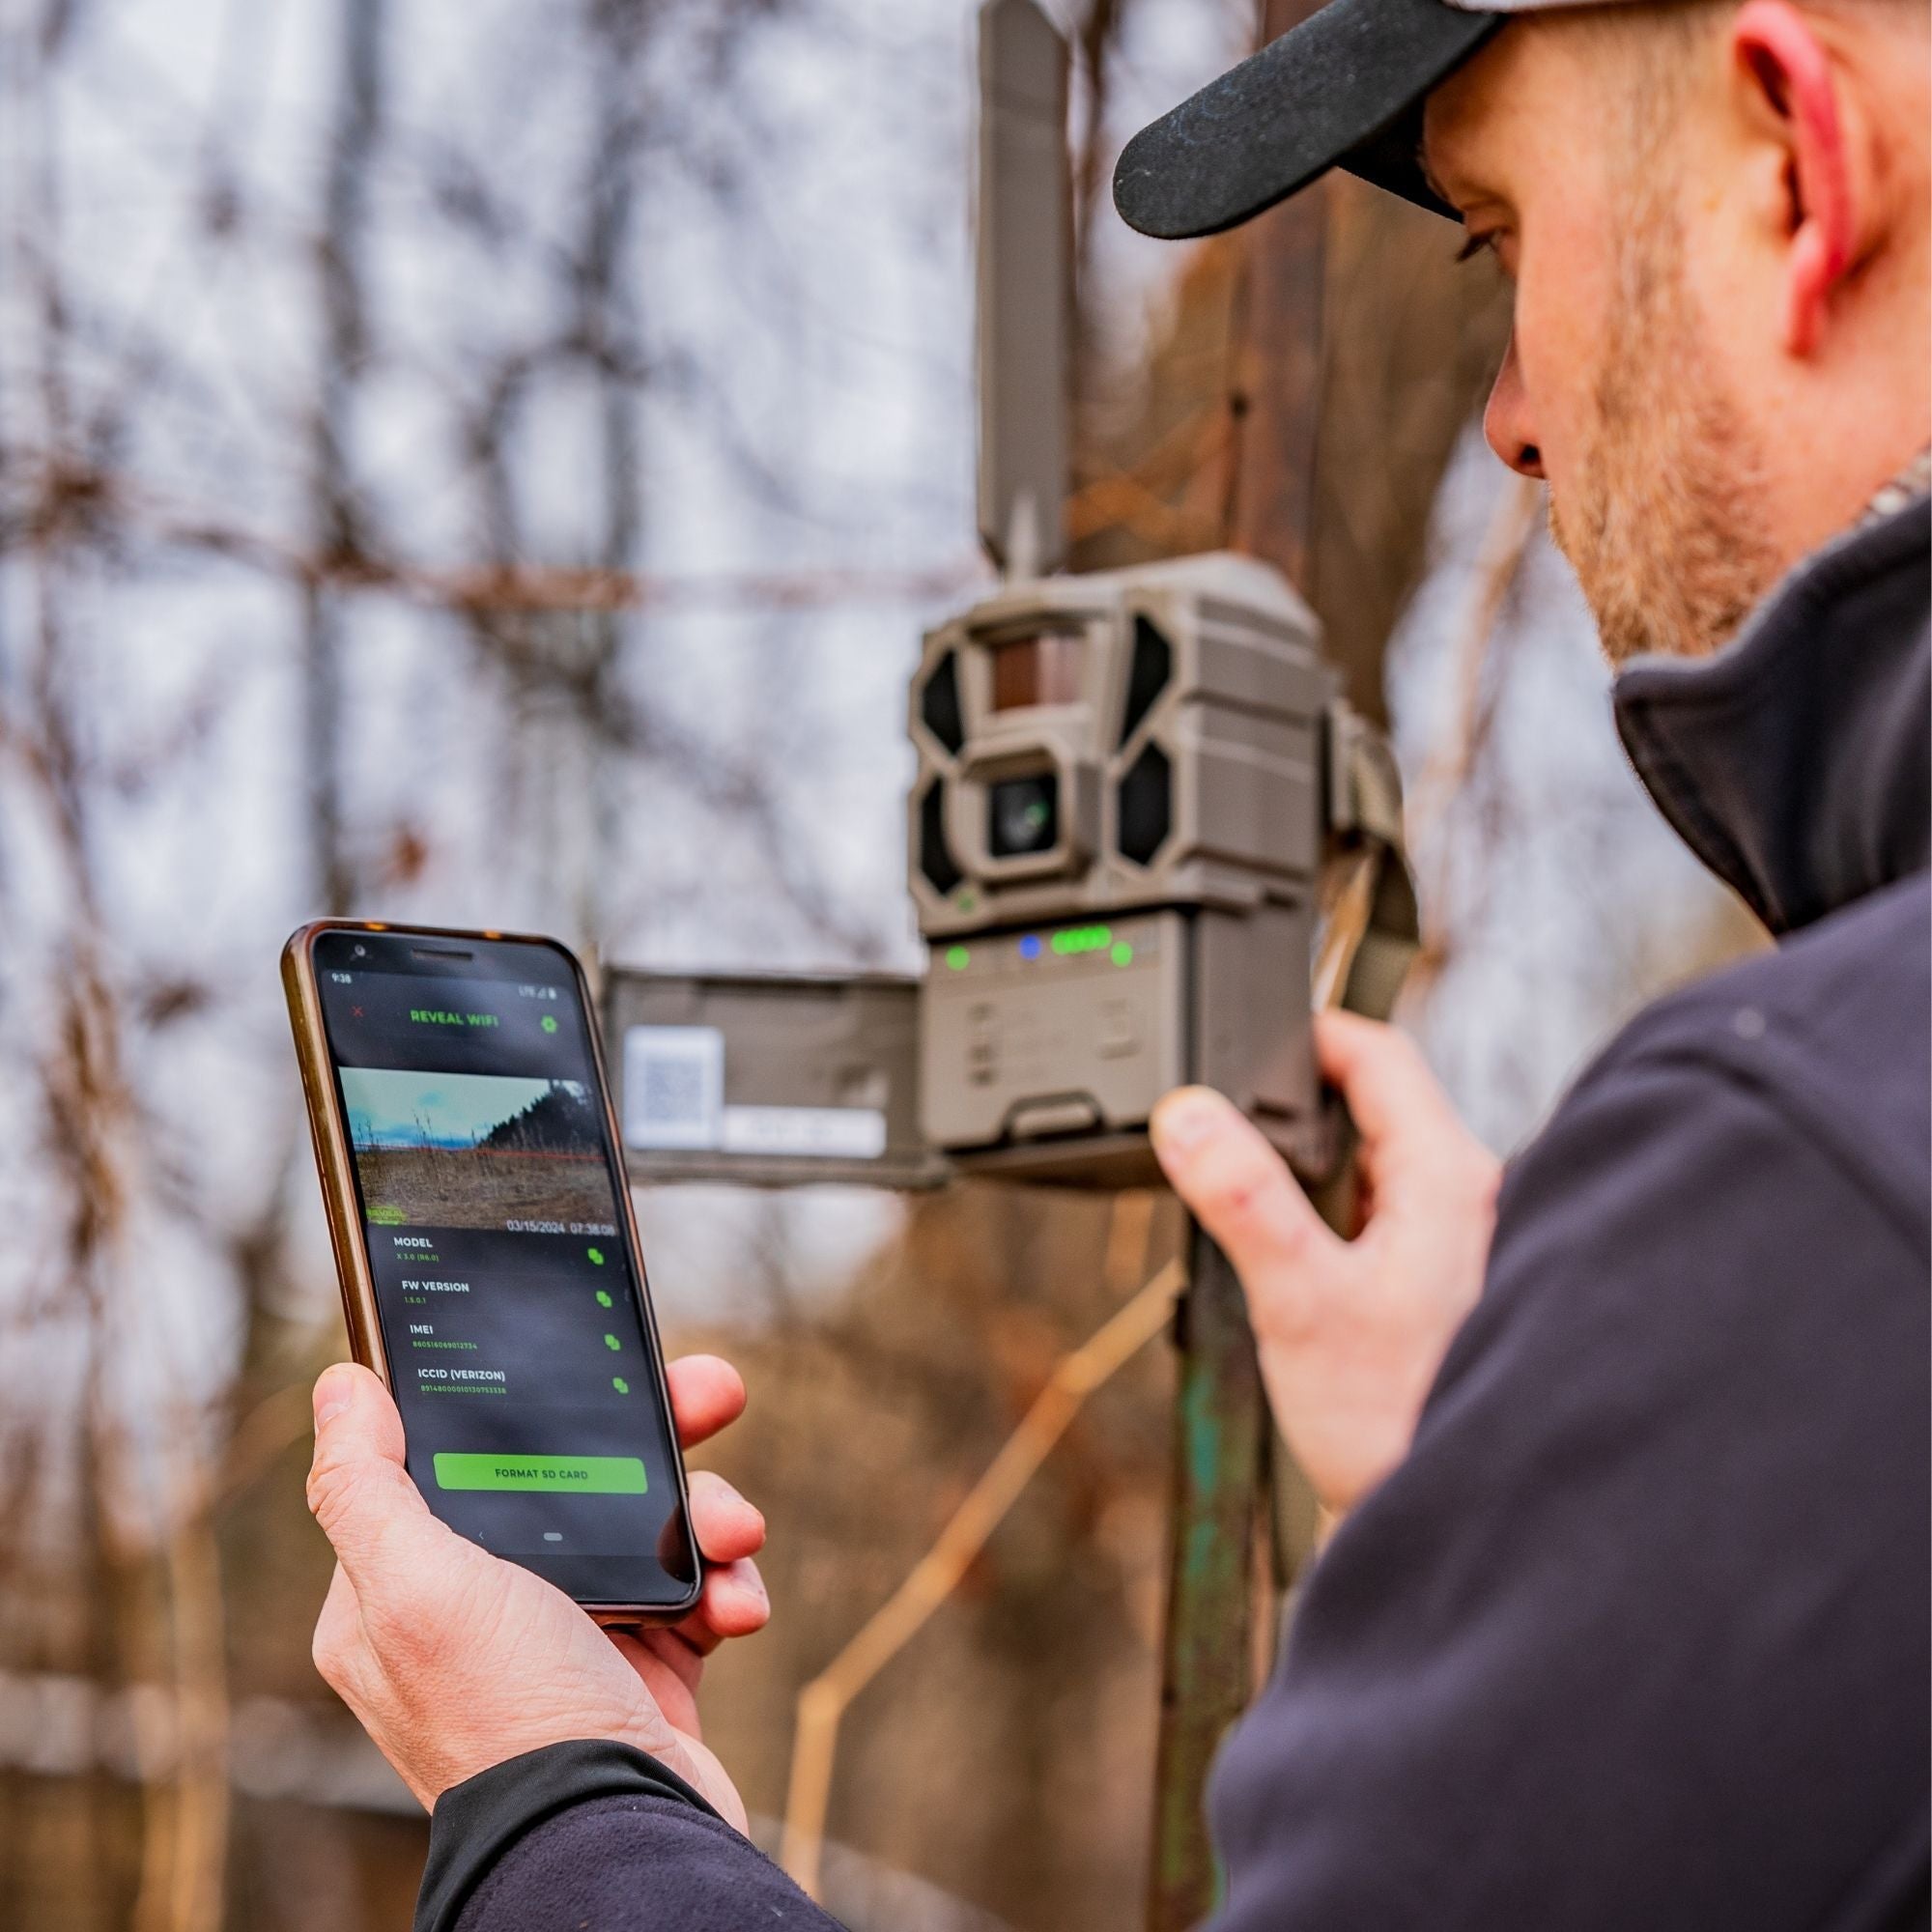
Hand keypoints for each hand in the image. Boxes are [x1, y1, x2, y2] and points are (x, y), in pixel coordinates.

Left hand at [305, 1356, 766, 1822]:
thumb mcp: (418, 1589)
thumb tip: (339, 1387)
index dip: (530, 1402)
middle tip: (710, 1396)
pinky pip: (694, 1589)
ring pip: (646, 1524)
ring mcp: (567, 1638)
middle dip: (654, 1441)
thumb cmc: (509, 1719)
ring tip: (734, 1533)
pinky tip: (735, 1604)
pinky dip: (725, 1587)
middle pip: (572, 1478)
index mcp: (406, 1588)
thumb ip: (366, 1487)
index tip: (594, 1363)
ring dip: (705, 1515)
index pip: (466, 1455)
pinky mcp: (642, 1667)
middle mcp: (482, 1610)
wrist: (619, 1839)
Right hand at [1151, 1011, 1499, 1513]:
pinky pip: (1386, 1216)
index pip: (1380, 1054)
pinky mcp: (1448, 1287)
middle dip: (1296, 1108)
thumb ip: (1242, 1199)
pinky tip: (1296, 1267)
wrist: (1453, 1523)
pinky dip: (1334, 1218)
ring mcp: (1466, 1244)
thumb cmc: (1395, 1423)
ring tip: (1253, 1207)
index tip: (1243, 1037)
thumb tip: (1188, 1113)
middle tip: (1225, 1128)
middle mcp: (1474, 1199)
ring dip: (1314, 1169)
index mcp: (1450, 1178)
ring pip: (1379, 1165)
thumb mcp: (1298, 1300)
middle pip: (1376, 1106)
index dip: (1307, 1032)